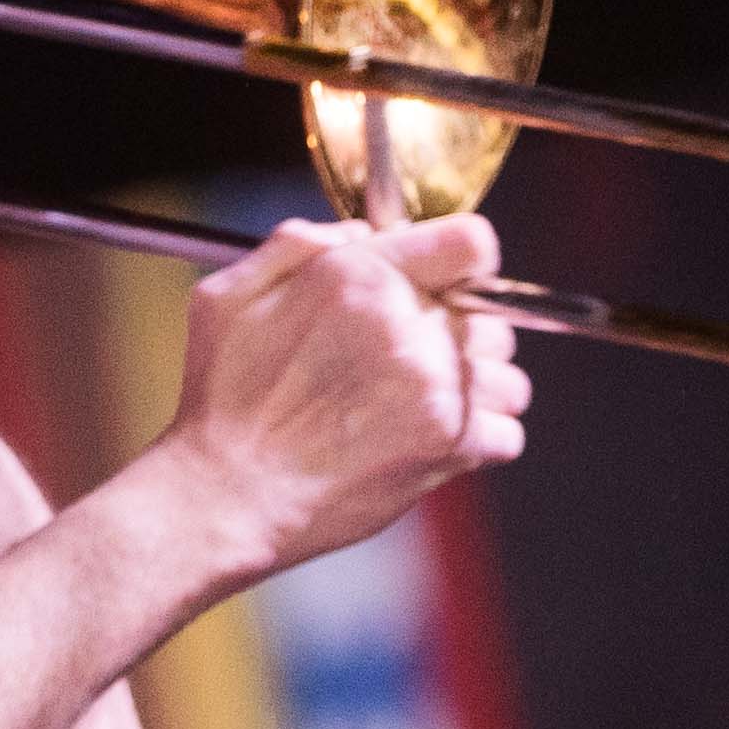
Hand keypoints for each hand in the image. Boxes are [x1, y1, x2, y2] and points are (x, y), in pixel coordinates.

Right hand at [159, 213, 530, 568]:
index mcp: (360, 278)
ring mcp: (436, 388)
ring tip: (425, 404)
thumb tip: (364, 232)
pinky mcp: (449, 445)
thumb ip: (298, 244)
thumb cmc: (220, 400)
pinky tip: (433, 441)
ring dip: (476, 388)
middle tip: (411, 360)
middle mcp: (408, 327)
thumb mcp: (228, 294)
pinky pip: (508, 430)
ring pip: (506, 374)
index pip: (471, 242)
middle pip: (488, 313)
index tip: (445, 283)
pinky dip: (481, 440)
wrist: (226, 496)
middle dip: (457, 332)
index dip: (460, 261)